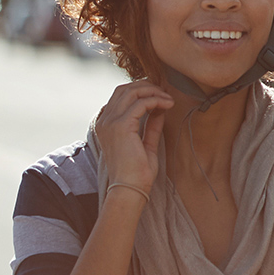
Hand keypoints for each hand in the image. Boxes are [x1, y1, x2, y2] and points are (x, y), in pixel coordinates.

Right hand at [94, 80, 169, 198]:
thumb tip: (159, 110)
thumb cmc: (136, 173)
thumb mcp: (145, 144)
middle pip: (125, 89)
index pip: (120, 96)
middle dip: (147, 86)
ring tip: (168, 99)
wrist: (130, 188)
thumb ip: (150, 126)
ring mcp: (111, 121)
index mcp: (106, 124)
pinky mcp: (121, 125)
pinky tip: (168, 105)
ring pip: (132, 92)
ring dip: (153, 91)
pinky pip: (141, 102)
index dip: (140, 90)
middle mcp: (105, 120)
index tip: (159, 95)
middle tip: (165, 93)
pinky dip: (156, 100)